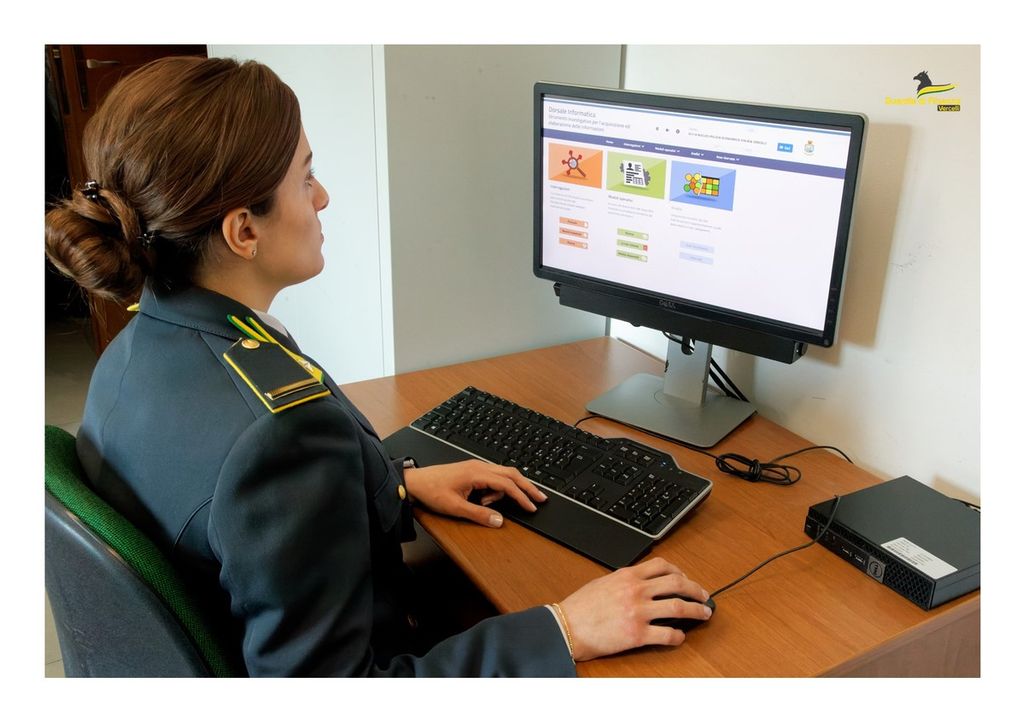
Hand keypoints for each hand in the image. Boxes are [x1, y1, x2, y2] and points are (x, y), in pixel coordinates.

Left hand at [403, 460, 548, 527]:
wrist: (415, 481)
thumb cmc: (432, 491)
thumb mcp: (455, 507)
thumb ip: (479, 514)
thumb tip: (499, 520)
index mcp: (477, 473)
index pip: (507, 484)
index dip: (522, 496)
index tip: (532, 506)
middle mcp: (479, 466)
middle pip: (511, 474)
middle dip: (527, 486)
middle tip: (540, 498)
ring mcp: (476, 467)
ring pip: (504, 474)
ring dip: (510, 488)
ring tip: (495, 505)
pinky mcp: (473, 470)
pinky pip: (494, 476)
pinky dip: (498, 487)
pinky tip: (487, 500)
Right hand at [557, 557, 711, 660]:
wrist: (566, 627)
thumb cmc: (580, 607)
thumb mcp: (603, 583)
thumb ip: (625, 581)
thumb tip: (642, 583)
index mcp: (627, 576)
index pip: (662, 566)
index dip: (680, 571)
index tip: (686, 579)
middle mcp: (636, 591)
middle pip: (677, 583)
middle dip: (696, 589)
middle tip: (705, 596)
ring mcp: (638, 612)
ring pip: (679, 607)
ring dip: (697, 611)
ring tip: (704, 615)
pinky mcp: (637, 634)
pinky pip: (667, 634)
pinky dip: (678, 636)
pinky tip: (680, 637)